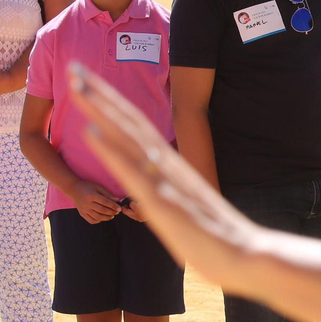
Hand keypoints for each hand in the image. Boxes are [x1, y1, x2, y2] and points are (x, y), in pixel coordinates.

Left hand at [68, 64, 268, 298]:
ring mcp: (163, 181)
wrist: (246, 255)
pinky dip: (110, 149)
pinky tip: (89, 131)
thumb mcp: (187, 205)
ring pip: (127, 137)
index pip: (137, 127)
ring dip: (99, 110)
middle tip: (74, 66)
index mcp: (170, 167)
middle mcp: (166, 166)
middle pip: (129, 122)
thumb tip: (157, 186)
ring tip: (76, 85)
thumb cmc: (217, 236)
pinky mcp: (162, 202)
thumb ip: (171, 190)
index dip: (112, 104)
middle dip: (100, 94)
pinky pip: (132, 171)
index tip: (90, 82)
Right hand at [69, 179, 122, 223]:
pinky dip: (98, 221)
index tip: (119, 208)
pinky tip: (103, 218)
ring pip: (97, 217)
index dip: (113, 206)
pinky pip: (91, 220)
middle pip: (102, 210)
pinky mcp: (82, 214)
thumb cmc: (87, 187)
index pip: (105, 202)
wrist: (73, 189)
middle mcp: (87, 203)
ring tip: (112, 216)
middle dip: (111, 212)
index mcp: (92, 195)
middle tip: (117, 212)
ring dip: (106, 218)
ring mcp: (84, 210)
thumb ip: (108, 194)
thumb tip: (118, 200)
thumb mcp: (98, 187)